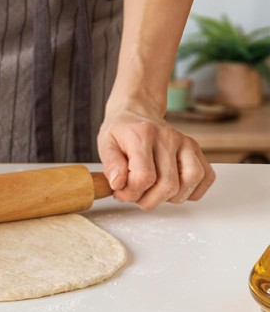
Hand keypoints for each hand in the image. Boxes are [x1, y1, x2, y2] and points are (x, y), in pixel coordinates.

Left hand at [97, 103, 215, 209]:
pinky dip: (193, 190)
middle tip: (136, 194)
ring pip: (191, 180)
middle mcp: (168, 138)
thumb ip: (110, 165)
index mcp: (143, 135)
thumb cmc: (121, 131)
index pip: (144, 178)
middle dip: (148, 200)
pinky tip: (175, 190)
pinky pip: (206, 176)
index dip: (130, 193)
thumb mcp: (106, 144)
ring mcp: (186, 143)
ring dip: (171, 197)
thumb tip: (118, 183)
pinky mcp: (196, 149)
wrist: (137, 111)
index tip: (121, 191)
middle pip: (169, 185)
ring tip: (154, 192)